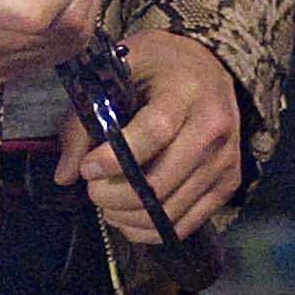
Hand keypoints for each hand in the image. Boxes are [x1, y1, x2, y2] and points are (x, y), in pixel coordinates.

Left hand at [54, 33, 242, 243]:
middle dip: (115, 196)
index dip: (115, 159)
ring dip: (129, 217)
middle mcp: (213, 128)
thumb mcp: (119, 69)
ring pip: (171, 210)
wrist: (211, 65)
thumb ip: (86, 117)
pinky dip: (151, 230)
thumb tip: (66, 174)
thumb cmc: (159, 64)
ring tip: (107, 203)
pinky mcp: (229, 183)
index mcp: (185, 91)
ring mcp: (224, 160)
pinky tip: (129, 217)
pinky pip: (187, 224)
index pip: (154, 133)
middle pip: (161, 182)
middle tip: (92, 190)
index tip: (87, 170)